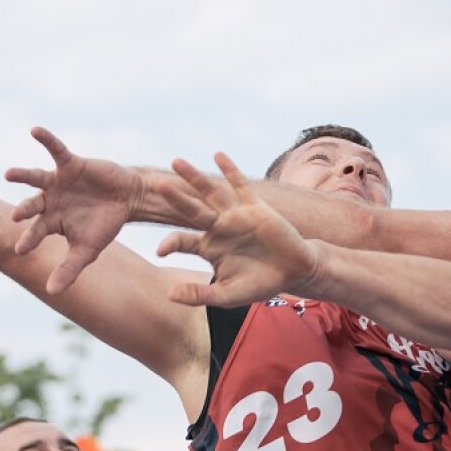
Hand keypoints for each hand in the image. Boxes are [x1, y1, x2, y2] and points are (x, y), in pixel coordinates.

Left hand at [5, 127, 145, 294]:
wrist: (128, 200)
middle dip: (24, 211)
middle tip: (15, 217)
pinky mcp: (70, 163)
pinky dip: (46, 139)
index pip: (36, 232)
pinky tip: (34, 130)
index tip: (20, 250)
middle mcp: (50, 201)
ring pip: (36, 178)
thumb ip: (68, 269)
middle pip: (32, 206)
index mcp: (51, 222)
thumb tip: (50, 293)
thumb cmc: (104, 226)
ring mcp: (58, 182)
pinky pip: (56, 149)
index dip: (29, 239)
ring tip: (8, 174)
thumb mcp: (87, 250)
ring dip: (22, 175)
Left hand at [156, 153, 321, 306]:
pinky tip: (217, 155)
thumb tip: (169, 295)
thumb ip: (200, 295)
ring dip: (194, 177)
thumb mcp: (227, 296)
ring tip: (176, 162)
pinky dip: (230, 170)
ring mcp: (236, 215)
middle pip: (191, 209)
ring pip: (211, 192)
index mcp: (208, 247)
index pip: (182, 240)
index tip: (161, 251)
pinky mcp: (255, 207)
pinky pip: (240, 185)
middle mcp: (218, 228)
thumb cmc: (259, 284)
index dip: (171, 244)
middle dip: (175, 197)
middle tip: (157, 185)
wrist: (293, 272)